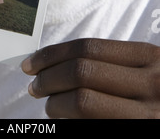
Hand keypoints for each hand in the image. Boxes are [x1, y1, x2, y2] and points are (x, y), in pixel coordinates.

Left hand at [21, 38, 159, 118]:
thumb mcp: (150, 70)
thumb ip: (116, 65)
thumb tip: (61, 64)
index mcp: (151, 58)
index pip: (88, 49)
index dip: (53, 55)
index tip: (32, 63)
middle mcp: (152, 85)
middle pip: (81, 72)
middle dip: (48, 78)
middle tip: (34, 85)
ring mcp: (149, 116)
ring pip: (83, 103)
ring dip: (55, 104)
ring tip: (50, 106)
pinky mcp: (141, 134)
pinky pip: (93, 126)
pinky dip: (71, 123)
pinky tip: (65, 122)